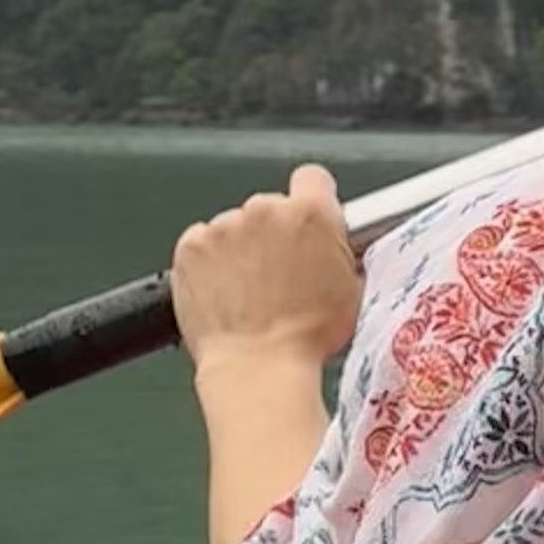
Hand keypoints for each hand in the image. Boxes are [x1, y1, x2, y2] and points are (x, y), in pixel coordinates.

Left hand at [172, 164, 362, 373]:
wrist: (257, 365)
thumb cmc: (306, 337)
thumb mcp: (352, 290)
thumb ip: (342, 252)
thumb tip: (337, 245)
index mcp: (312, 214)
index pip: (312, 179)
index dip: (311, 198)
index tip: (306, 219)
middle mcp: (266, 210)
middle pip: (270, 206)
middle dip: (274, 232)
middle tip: (280, 273)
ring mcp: (225, 226)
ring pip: (234, 226)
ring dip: (241, 249)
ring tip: (249, 290)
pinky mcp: (192, 246)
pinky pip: (202, 242)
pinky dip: (210, 262)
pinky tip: (224, 291)